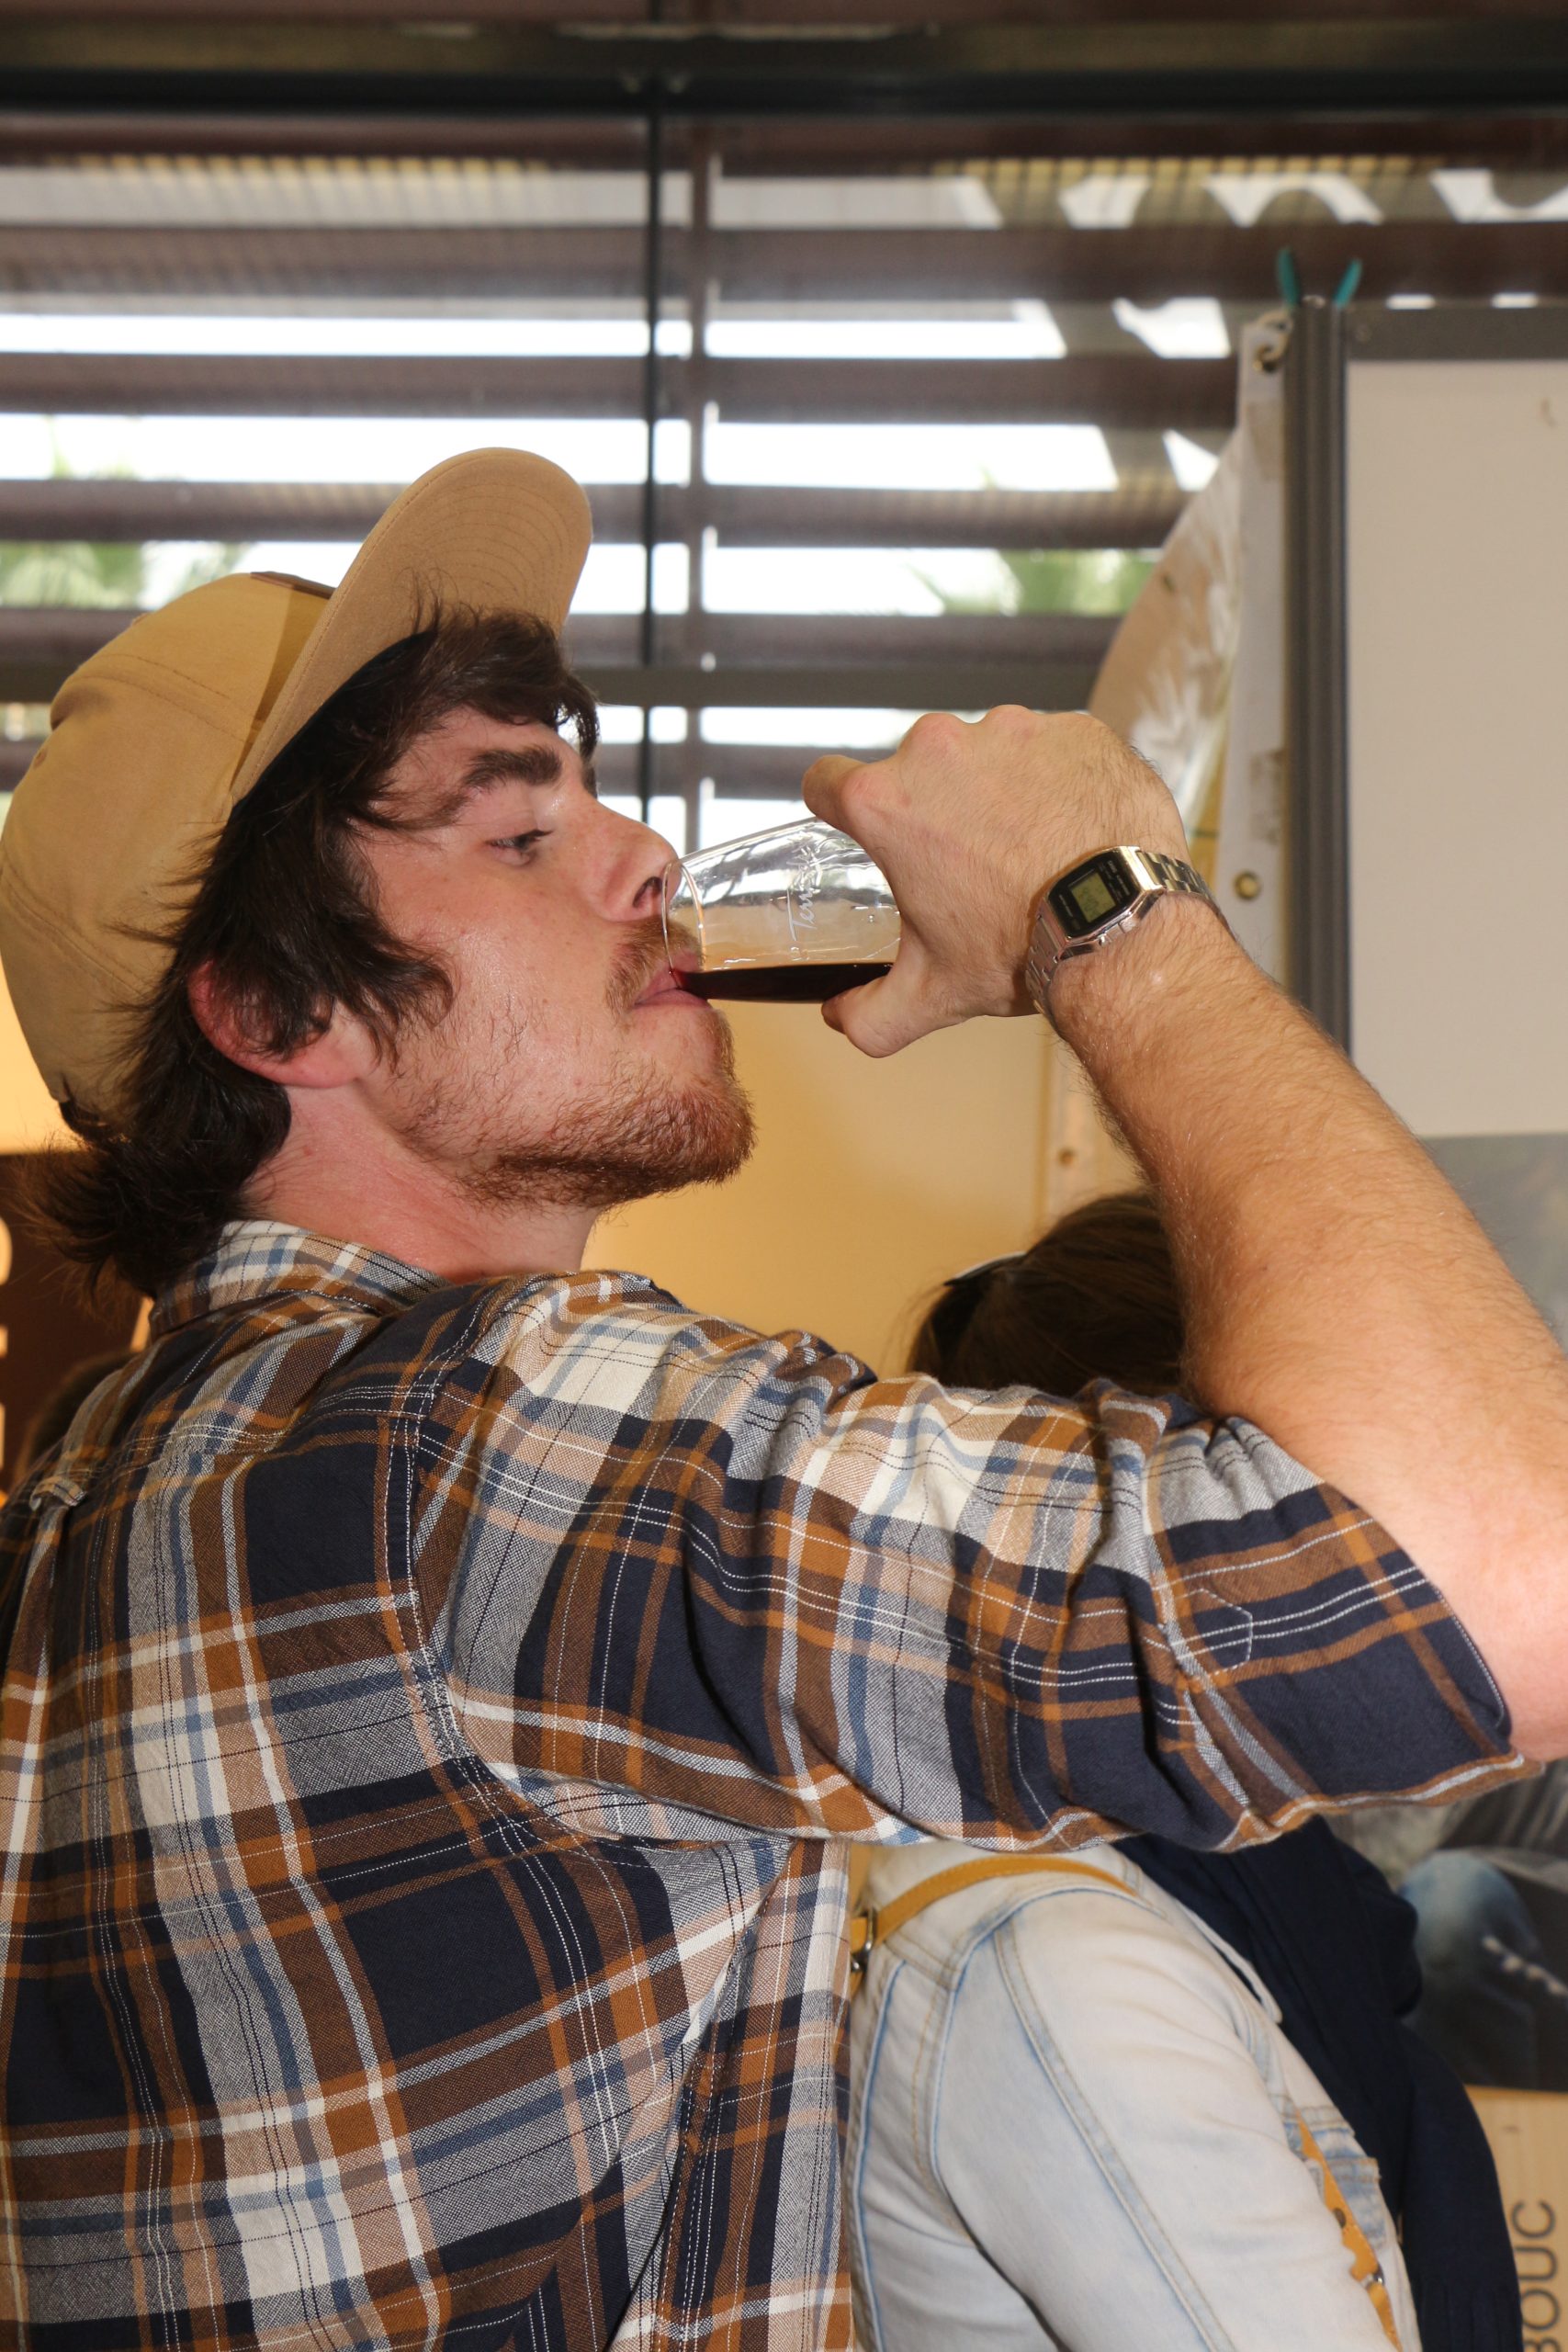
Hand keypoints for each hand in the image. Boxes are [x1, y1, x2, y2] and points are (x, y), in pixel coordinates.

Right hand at [800, 706, 1188, 1056]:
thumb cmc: (1025, 950)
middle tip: (967, 862)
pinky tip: (1072, 829)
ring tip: (1030, 848)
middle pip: (917, 769)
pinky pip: (1051, 747)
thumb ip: (868, 1014)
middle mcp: (941, 749)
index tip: (865, 826)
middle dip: (936, 807)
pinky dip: (1057, 780)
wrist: (1123, 928)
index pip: (827, 780)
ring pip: (987, 753)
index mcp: (889, 802)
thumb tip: (840, 1017)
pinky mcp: (1074, 729)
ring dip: (998, 789)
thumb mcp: (932, 994)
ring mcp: (1012, 729)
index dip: (838, 807)